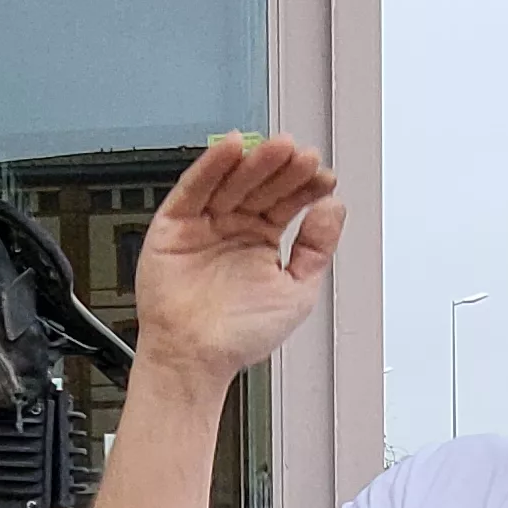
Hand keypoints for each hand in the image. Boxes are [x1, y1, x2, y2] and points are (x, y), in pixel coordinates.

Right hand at [131, 136, 345, 398]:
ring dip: (254, 162)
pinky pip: (193, 189)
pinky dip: (210, 167)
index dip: (305, 187)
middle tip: (302, 157)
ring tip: (277, 149)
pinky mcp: (174, 224)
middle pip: (261, 186)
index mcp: (262, 239)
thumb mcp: (297, 291)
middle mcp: (234, 227)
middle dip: (283, 171)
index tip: (324, 177)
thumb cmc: (239, 336)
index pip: (287, 201)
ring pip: (231, 182)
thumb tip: (333, 208)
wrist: (196, 359)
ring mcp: (204, 223)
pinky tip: (230, 148)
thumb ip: (317, 248)